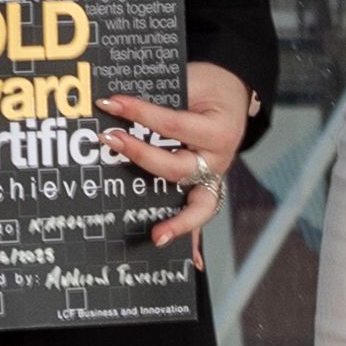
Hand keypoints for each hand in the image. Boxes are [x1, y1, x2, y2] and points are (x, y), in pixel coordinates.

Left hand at [104, 60, 255, 253]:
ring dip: (178, 223)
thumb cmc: (208, 87)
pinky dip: (194, 239)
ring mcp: (213, 178)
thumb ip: (163, 97)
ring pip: (199, 207)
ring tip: (157, 237)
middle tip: (111, 141)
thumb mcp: (190, 82)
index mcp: (218, 131)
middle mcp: (218, 160)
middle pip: (177, 169)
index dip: (140, 113)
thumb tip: (117, 105)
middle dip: (141, 156)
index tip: (111, 103)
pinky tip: (191, 263)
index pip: (173, 125)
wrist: (234, 93)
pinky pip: (200, 216)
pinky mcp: (206, 188)